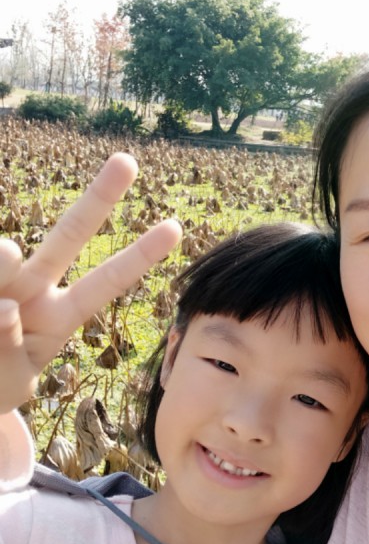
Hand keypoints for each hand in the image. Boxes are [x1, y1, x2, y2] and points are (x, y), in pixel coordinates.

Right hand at [0, 153, 181, 413]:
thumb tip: (4, 307)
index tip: (175, 228)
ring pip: (6, 254)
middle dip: (98, 200)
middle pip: (68, 236)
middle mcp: (32, 288)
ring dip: (3, 261)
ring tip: (6, 288)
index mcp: (60, 315)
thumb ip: (9, 352)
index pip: (106, 282)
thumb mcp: (10, 381)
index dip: (140, 256)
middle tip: (128, 161)